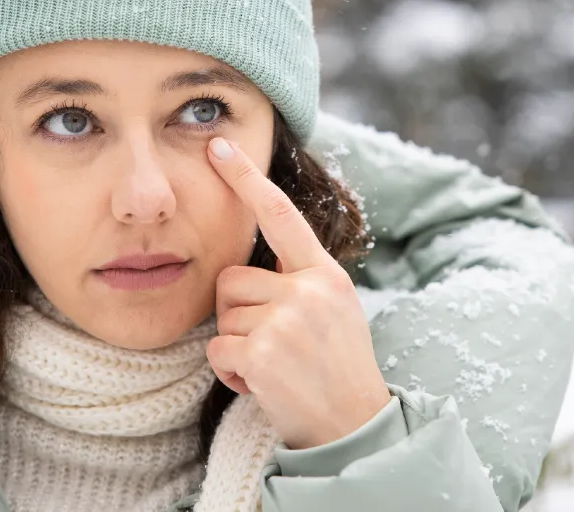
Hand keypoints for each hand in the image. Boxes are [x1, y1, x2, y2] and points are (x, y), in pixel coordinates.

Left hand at [204, 136, 391, 449]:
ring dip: (237, 345)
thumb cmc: (336, 365)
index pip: (280, 216)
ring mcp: (288, 321)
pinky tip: (263, 384)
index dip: (246, 180)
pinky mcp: (265, 353)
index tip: (218, 148)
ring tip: (276, 366)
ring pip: (222, 317)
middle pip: (231, 280)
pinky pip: (217, 350)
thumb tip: (247, 263)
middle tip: (275, 344)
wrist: (356, 426)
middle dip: (238, 313)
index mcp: (324, 273)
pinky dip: (230, 372)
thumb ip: (298, 279)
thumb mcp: (333, 308)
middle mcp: (308, 290)